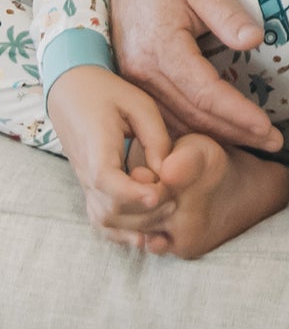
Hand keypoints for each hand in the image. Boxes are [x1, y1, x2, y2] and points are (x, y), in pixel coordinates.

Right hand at [45, 65, 180, 240]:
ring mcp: (84, 184)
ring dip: (137, 225)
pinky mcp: (89, 188)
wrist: (72, 92)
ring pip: (104, 220)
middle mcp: (86, 174)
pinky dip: (121, 232)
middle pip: (110, 209)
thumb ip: (155, 138)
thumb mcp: (139, 105)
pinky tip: (145, 235)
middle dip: (145, 212)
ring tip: (168, 211)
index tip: (159, 194)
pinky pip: (99, 218)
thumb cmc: (108, 93)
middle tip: (176, 200)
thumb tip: (167, 172)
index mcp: (96, 149)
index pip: (107, 182)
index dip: (133, 193)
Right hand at [110, 0, 280, 152]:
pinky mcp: (137, 84)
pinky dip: (195, 129)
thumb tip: (255, 41)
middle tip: (274, 143)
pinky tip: (223, 134)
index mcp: (160, 48)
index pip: (204, 92)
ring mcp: (135, 81)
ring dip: (217, 137)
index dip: (236, 113)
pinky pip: (167, 115)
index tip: (267, 127)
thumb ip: (229, 14)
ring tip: (257, 143)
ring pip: (177, 121)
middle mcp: (141, 72)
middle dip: (235, 133)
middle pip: (192, 114)